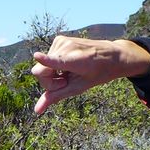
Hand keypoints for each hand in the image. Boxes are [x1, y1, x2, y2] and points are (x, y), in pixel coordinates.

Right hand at [30, 36, 149, 114]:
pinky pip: (47, 58)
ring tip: (71, 72)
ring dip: (53, 74)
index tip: (37, 56)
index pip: (57, 61)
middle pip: (40, 72)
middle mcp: (67, 48)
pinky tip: (68, 65)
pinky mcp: (59, 39)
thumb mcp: (78, 88)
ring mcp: (62, 41)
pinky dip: (55, 65)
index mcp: (77, 61)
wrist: (113, 55)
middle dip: (49, 82)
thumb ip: (56, 96)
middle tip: (66, 81)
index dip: (46, 61)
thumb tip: (36, 111)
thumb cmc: (98, 73)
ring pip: (41, 66)